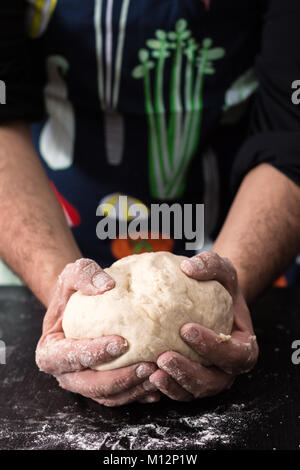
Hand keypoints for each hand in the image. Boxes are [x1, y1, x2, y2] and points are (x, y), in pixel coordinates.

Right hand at [36, 258, 158, 406]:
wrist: (81, 309)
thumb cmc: (75, 292)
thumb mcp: (72, 275)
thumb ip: (83, 274)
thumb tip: (106, 285)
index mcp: (50, 351)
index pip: (69, 356)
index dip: (94, 353)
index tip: (122, 342)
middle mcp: (65, 374)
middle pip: (89, 385)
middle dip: (119, 379)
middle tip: (147, 366)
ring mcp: (83, 384)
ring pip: (107, 396)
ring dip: (133, 389)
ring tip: (157, 374)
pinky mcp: (101, 389)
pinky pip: (119, 397)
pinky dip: (138, 394)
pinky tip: (157, 386)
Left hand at [149, 251, 258, 400]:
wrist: (211, 304)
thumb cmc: (220, 287)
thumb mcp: (223, 270)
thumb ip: (212, 264)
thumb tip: (189, 267)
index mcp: (243, 347)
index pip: (235, 354)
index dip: (213, 346)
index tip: (186, 329)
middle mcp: (227, 369)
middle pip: (213, 382)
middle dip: (189, 373)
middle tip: (164, 357)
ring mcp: (208, 379)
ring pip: (193, 392)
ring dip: (173, 385)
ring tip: (151, 372)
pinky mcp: (188, 382)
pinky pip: (176, 391)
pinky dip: (161, 388)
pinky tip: (143, 375)